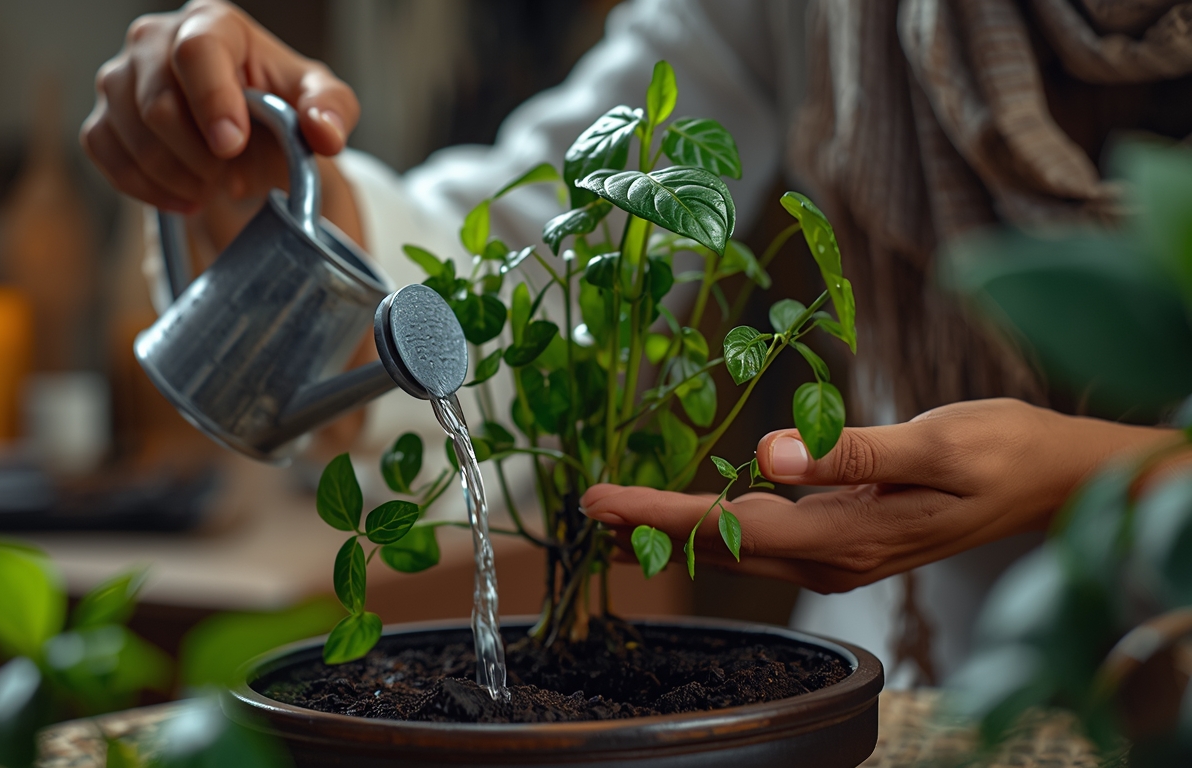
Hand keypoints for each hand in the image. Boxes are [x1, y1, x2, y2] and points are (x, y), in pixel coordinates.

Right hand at [80, 0, 358, 212]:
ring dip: (178, 175)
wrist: (249, 134)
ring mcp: (120, 77)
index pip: (197, 53)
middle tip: (232, 173)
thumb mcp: (319, 102)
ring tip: (214, 184)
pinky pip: (106, 155)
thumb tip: (325, 133)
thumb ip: (331, 109)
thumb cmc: (280, 107)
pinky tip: (186, 196)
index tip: (232, 146)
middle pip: (158, 104)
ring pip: (130, 135)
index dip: (212, 103)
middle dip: (201, 156)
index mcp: (211, 23)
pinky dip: (148, 188)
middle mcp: (154, 38)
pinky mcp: (103, 116)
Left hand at [582, 399, 1175, 592]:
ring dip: (676, 536)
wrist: (1053, 478)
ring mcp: (842, 555)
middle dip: (649, 533)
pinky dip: (718, 531)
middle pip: (723, 549)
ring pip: (739, 550)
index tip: (601, 503)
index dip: (661, 517)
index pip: (733, 529)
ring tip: (616, 522)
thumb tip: (770, 453)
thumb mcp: (936, 441)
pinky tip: (693, 519)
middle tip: (584, 511)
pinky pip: (765, 541)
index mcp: (850, 534)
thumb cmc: (1002, 450)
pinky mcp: (849, 540)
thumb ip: (852, 451)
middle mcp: (836, 557)